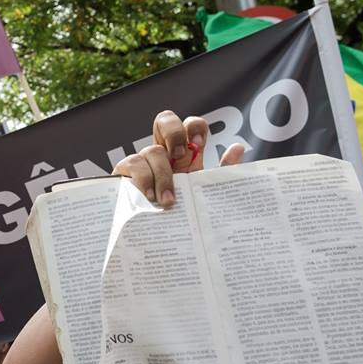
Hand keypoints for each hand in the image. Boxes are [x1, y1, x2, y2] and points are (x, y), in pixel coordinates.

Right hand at [113, 110, 244, 206]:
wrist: (151, 243)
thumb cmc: (178, 217)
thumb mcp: (202, 196)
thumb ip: (220, 174)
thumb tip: (238, 147)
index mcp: (183, 156)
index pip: (189, 126)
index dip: (194, 127)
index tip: (200, 145)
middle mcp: (162, 154)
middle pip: (164, 120)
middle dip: (174, 132)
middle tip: (179, 156)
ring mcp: (141, 163)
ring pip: (151, 150)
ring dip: (162, 174)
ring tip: (167, 201)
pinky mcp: (124, 175)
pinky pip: (132, 164)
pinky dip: (143, 180)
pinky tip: (149, 197)